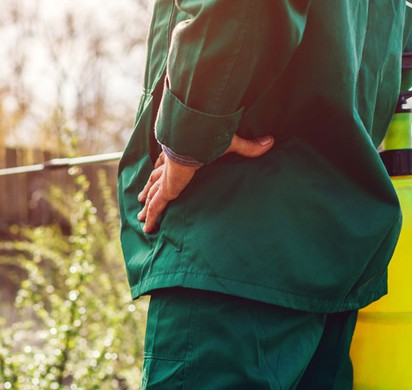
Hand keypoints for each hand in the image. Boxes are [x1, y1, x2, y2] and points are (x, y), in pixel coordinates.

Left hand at [137, 134, 274, 233]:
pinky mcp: (166, 190)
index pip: (168, 164)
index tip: (158, 174)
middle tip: (142, 198)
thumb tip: (270, 142)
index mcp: (180, 155)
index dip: (162, 170)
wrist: (194, 139)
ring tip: (141, 216)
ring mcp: (166, 180)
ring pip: (152, 196)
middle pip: (155, 181)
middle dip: (149, 190)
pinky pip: (156, 207)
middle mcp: (169, 168)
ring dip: (146, 206)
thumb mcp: (230, 143)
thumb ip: (248, 146)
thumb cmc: (208, 138)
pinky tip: (146, 228)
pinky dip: (151, 218)